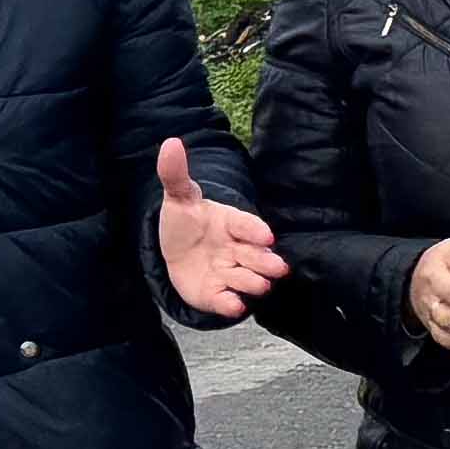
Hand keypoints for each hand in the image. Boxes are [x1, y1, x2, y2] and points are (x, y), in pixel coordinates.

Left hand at [155, 138, 286, 320]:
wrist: (176, 252)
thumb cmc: (185, 222)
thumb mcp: (179, 196)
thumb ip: (176, 174)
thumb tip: (171, 143)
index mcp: (231, 223)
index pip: (246, 225)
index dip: (256, 230)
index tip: (267, 236)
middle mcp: (236, 249)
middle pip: (255, 256)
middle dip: (266, 262)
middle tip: (278, 267)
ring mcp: (228, 273)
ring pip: (246, 279)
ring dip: (253, 283)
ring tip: (261, 285)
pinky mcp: (217, 294)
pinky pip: (226, 300)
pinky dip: (230, 304)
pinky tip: (234, 305)